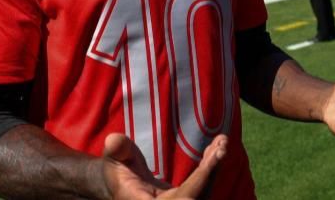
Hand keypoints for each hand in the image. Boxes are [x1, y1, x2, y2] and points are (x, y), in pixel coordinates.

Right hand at [102, 133, 226, 198]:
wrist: (121, 184)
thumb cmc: (117, 171)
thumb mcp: (113, 158)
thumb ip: (116, 150)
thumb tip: (115, 140)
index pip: (182, 198)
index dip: (201, 180)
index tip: (214, 159)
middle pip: (198, 195)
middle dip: (211, 171)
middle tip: (221, 146)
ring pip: (203, 191)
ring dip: (214, 167)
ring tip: (221, 142)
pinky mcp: (186, 199)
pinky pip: (203, 186)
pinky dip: (211, 167)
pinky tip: (217, 148)